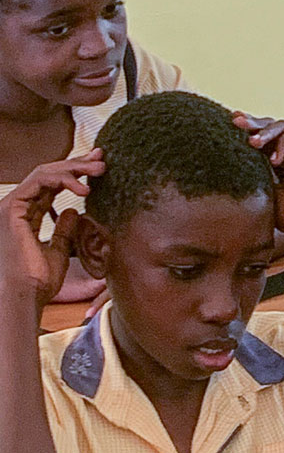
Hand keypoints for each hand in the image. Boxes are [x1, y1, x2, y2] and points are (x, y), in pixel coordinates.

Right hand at [0, 154, 104, 310]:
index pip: (51, 185)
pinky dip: (62, 179)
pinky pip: (38, 181)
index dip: (75, 173)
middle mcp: (17, 207)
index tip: (98, 166)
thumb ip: (64, 230)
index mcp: (26, 215)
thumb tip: (73, 212)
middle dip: (77, 163)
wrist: (28, 294)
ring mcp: (13, 206)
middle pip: (48, 174)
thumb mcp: (59, 250)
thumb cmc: (40, 280)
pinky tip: (84, 188)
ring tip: (99, 169)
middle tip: (102, 157)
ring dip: (74, 167)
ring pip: (44, 173)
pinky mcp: (12, 208)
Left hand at [234, 114, 283, 241]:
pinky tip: (275, 158)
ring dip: (266, 132)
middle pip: (272, 127)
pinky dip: (283, 141)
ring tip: (253, 143)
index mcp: (282, 160)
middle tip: (237, 122)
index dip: (248, 129)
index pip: (263, 138)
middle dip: (254, 124)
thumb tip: (229, 149)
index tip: (231, 123)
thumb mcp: (263, 189)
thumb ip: (252, 168)